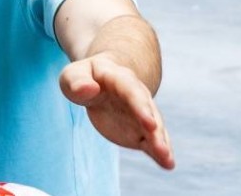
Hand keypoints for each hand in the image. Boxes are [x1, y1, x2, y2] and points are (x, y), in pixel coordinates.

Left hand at [60, 52, 174, 168]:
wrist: (99, 83)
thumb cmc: (83, 78)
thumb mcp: (72, 75)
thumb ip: (77, 81)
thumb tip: (89, 89)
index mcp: (120, 79)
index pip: (132, 92)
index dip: (141, 108)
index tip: (150, 124)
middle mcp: (137, 97)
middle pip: (148, 111)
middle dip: (154, 127)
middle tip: (160, 144)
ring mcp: (140, 115)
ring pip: (154, 129)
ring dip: (161, 143)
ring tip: (167, 160)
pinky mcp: (139, 132)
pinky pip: (150, 142)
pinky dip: (159, 153)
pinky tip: (168, 165)